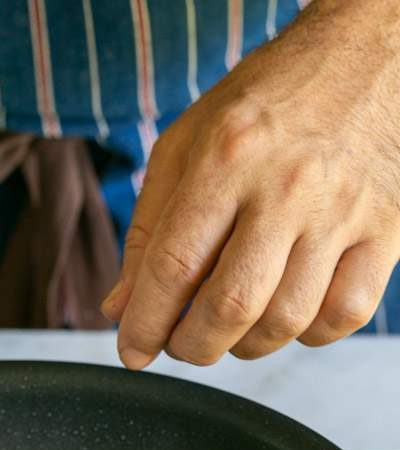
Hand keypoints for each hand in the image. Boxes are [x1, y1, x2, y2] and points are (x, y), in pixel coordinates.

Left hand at [103, 0, 399, 367]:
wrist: (366, 54)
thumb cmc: (268, 101)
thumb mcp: (186, 144)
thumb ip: (148, 229)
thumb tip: (121, 307)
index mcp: (227, 157)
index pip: (174, 266)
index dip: (145, 323)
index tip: (132, 351)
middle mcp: (288, 186)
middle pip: (230, 305)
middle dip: (192, 345)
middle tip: (181, 343)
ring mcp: (343, 211)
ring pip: (286, 321)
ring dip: (245, 345)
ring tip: (230, 328)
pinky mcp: (386, 230)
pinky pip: (344, 315)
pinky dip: (307, 334)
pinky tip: (286, 314)